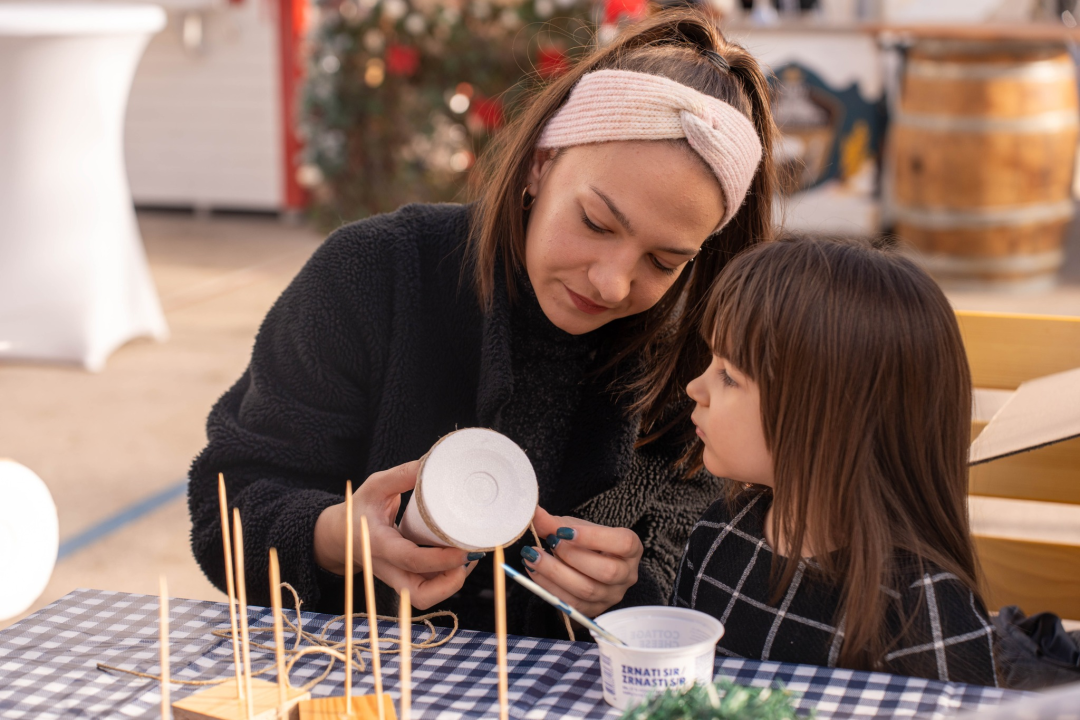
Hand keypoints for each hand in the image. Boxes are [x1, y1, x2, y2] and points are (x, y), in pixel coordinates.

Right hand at [313, 460, 480, 609]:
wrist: (340, 536)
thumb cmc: (359, 510)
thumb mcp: (375, 487)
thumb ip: (402, 476)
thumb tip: (431, 462)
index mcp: (378, 544)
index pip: (410, 559)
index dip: (440, 559)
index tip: (463, 550)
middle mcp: (388, 568)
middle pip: (420, 595)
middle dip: (449, 584)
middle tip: (468, 558)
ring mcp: (397, 577)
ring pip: (426, 596)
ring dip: (452, 582)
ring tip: (470, 555)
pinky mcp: (405, 578)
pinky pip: (428, 587)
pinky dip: (447, 578)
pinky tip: (460, 558)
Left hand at [522, 506, 642, 617]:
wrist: (584, 564)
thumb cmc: (585, 543)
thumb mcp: (575, 528)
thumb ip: (555, 523)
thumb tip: (534, 513)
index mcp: (631, 549)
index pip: (623, 543)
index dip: (593, 538)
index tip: (563, 531)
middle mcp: (627, 575)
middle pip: (606, 572)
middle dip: (572, 557)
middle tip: (549, 542)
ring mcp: (611, 595)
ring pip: (587, 590)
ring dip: (555, 573)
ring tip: (533, 557)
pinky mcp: (593, 610)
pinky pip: (571, 603)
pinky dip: (549, 586)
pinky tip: (534, 571)